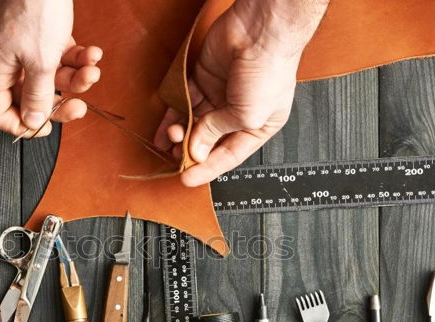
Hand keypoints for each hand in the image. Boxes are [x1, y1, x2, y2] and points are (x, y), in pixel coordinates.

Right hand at [0, 0, 102, 136]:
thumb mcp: (40, 62)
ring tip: (93, 70)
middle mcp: (8, 64)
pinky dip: (78, 60)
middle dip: (59, 104)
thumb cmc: (33, 9)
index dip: (20, 126)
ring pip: (52, 80)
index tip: (44, 128)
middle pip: (31, 100)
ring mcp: (26, 51)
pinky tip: (92, 54)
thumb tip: (32, 122)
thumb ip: (37, 96)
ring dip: (77, 79)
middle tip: (79, 108)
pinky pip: (61, 60)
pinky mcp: (44, 39)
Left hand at [155, 0, 328, 185]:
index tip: (188, 178)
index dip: (207, 168)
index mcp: (258, 127)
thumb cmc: (269, 70)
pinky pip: (185, 101)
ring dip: (179, 134)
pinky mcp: (204, 78)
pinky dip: (174, 114)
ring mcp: (220, 95)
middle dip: (190, 151)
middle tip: (175, 158)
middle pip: (208, 140)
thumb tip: (196, 150)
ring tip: (168, 142)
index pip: (228, 155)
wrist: (262, 31)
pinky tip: (165, 127)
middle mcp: (238, 113)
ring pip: (193, 122)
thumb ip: (217, 133)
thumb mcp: (247, 116)